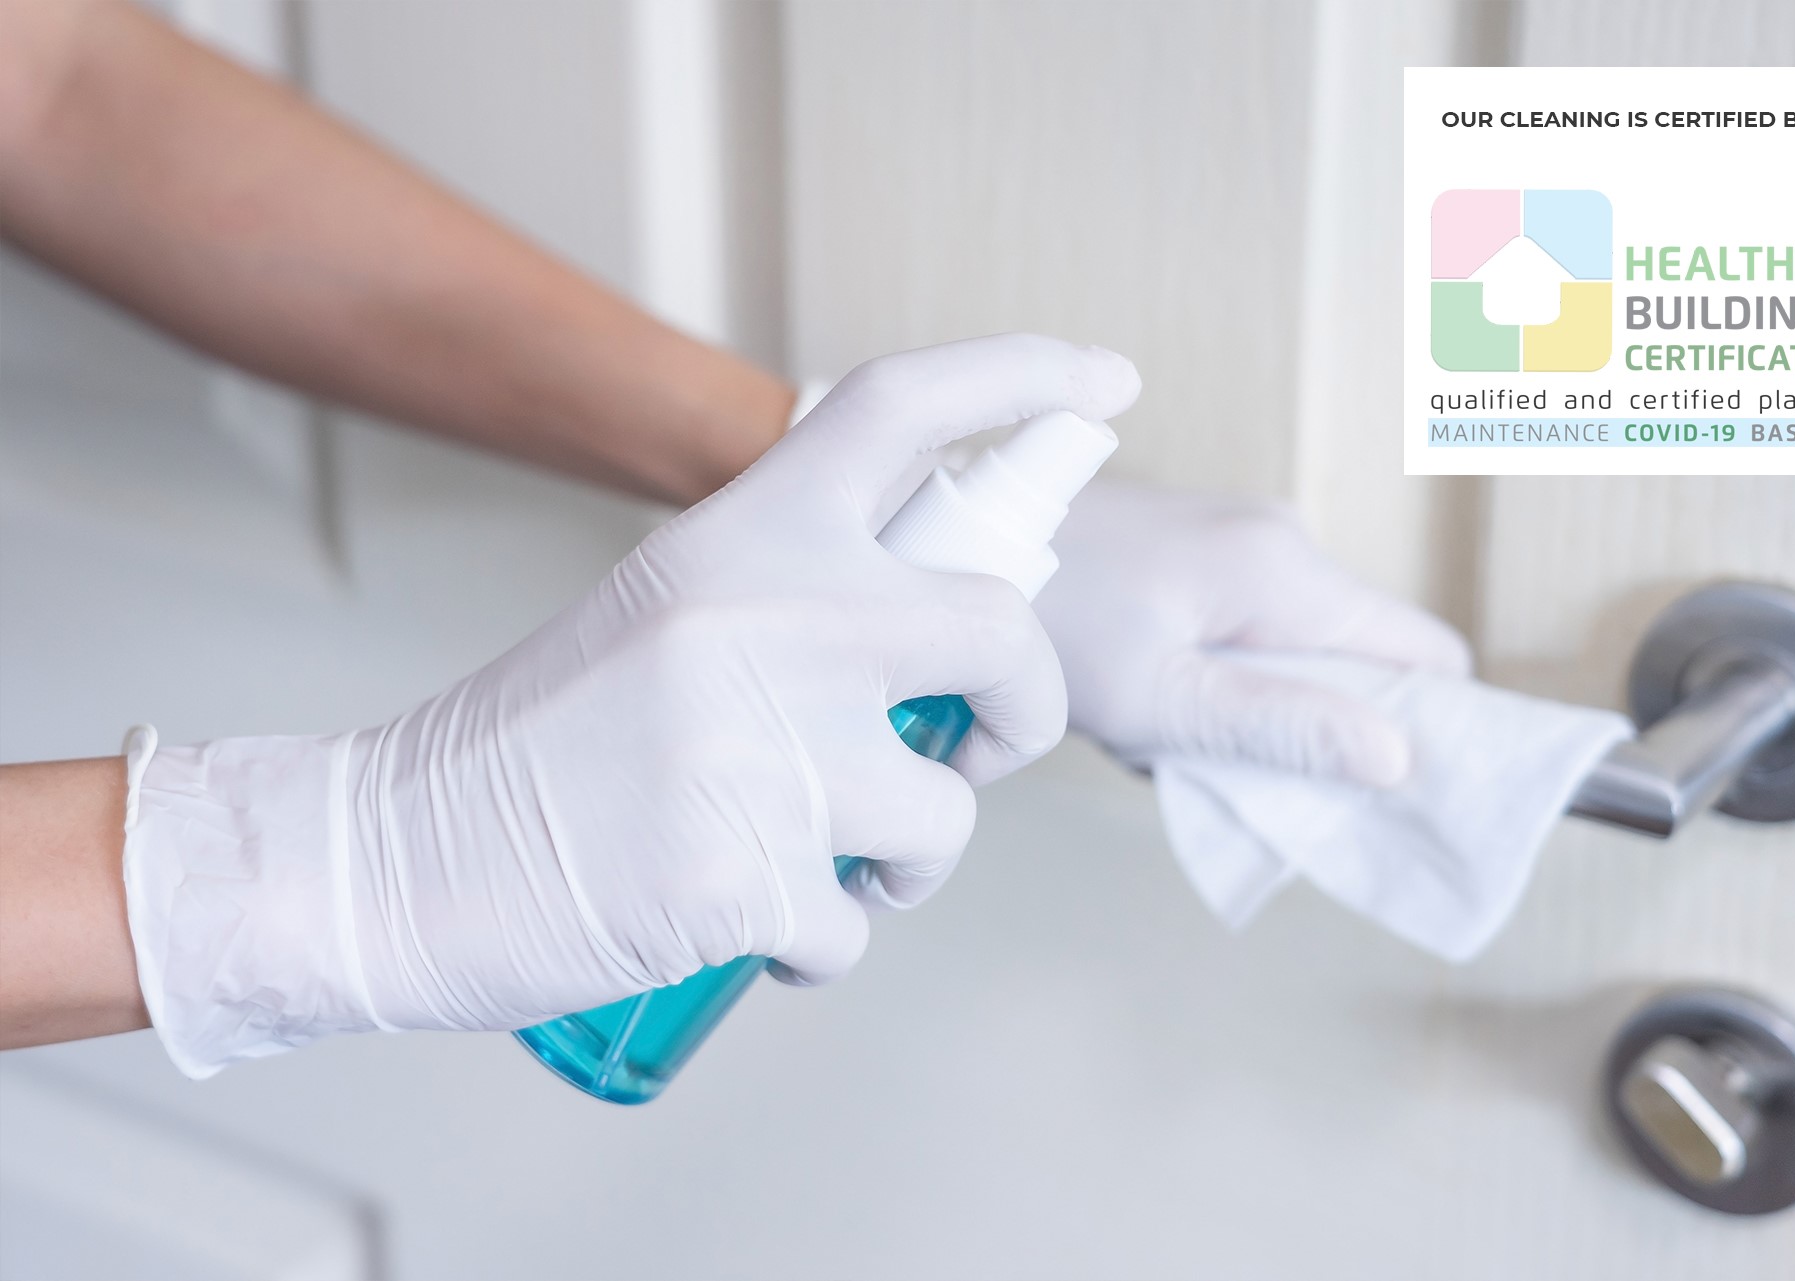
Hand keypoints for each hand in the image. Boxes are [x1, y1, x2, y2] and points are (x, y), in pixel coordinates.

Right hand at [122, 334, 1139, 1074]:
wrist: (386, 852)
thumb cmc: (539, 742)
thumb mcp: (669, 613)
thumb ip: (796, 595)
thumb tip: (947, 626)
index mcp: (740, 535)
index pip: (903, 408)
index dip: (1020, 374)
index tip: (1106, 382)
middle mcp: (766, 616)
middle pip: (1003, 631)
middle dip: (1029, 709)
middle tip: (983, 746)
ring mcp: (761, 749)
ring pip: (944, 815)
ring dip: (910, 861)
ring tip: (826, 866)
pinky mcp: (744, 877)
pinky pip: (855, 927)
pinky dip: (819, 944)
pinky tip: (745, 923)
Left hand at [1034, 482, 1470, 785]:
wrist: (944, 535)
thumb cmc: (1043, 619)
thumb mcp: (1160, 699)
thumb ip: (1281, 725)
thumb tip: (1400, 757)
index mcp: (1286, 573)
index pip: (1427, 655)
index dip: (1430, 729)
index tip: (1390, 796)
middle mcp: (1277, 540)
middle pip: (1358, 658)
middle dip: (1312, 726)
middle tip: (1225, 761)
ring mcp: (1233, 538)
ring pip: (1293, 649)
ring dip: (1248, 706)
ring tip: (1160, 723)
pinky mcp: (1193, 547)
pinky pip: (1242, 628)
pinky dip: (1209, 674)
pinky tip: (1138, 690)